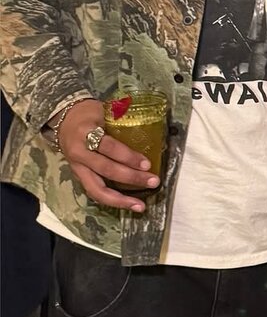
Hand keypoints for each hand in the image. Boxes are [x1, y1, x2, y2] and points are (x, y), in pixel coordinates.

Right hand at [53, 99, 159, 213]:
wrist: (62, 119)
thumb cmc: (88, 113)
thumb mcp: (103, 109)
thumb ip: (122, 119)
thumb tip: (150, 128)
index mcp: (85, 133)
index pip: (108, 147)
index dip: (128, 156)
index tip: (147, 164)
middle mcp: (79, 153)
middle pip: (106, 170)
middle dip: (131, 178)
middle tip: (153, 181)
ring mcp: (77, 168)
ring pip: (96, 189)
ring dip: (120, 199)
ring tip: (140, 206)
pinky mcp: (79, 176)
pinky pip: (94, 191)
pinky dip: (111, 199)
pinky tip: (127, 204)